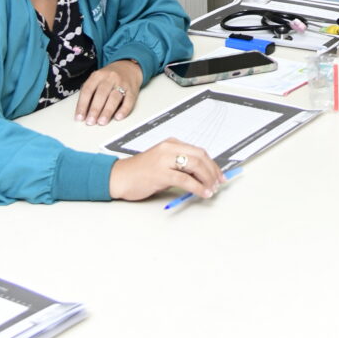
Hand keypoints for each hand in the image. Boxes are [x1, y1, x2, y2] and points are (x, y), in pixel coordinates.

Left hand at [76, 58, 142, 124]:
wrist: (127, 67)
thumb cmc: (109, 78)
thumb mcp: (97, 80)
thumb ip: (90, 93)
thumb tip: (83, 112)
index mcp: (98, 75)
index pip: (87, 90)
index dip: (82, 105)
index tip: (79, 117)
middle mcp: (110, 78)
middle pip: (101, 94)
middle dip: (95, 110)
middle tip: (90, 121)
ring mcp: (122, 83)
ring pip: (114, 98)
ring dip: (107, 111)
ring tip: (102, 122)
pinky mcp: (132, 90)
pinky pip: (129, 101)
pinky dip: (124, 110)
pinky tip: (118, 117)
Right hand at [109, 139, 223, 201]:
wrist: (120, 177)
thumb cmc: (140, 172)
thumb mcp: (163, 163)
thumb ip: (180, 166)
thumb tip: (202, 176)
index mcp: (171, 144)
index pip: (198, 151)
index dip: (212, 164)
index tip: (219, 175)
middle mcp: (169, 148)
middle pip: (200, 156)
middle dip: (213, 171)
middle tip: (218, 183)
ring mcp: (164, 159)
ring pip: (195, 165)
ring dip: (208, 179)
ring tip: (212, 189)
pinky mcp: (160, 173)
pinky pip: (185, 180)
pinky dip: (198, 187)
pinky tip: (203, 193)